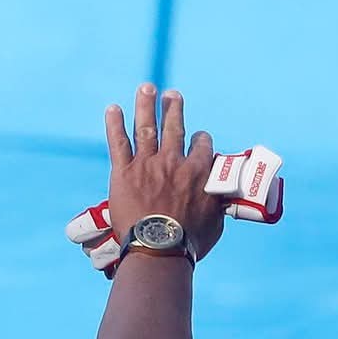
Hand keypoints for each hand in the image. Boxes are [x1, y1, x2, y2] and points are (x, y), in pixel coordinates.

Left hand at [104, 84, 227, 262]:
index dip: (200, 141)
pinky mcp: (124, 173)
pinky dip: (114, 125)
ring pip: (147, 127)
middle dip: (173, 109)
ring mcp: (148, 165)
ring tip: (146, 89)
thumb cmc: (190, 242)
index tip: (198, 140)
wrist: (160, 249)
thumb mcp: (216, 222)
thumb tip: (225, 200)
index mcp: (198, 171)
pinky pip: (118, 143)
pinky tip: (112, 109)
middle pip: (174, 128)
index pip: (201, 146)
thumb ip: (218, 204)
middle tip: (172, 94)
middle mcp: (174, 161)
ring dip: (147, 106)